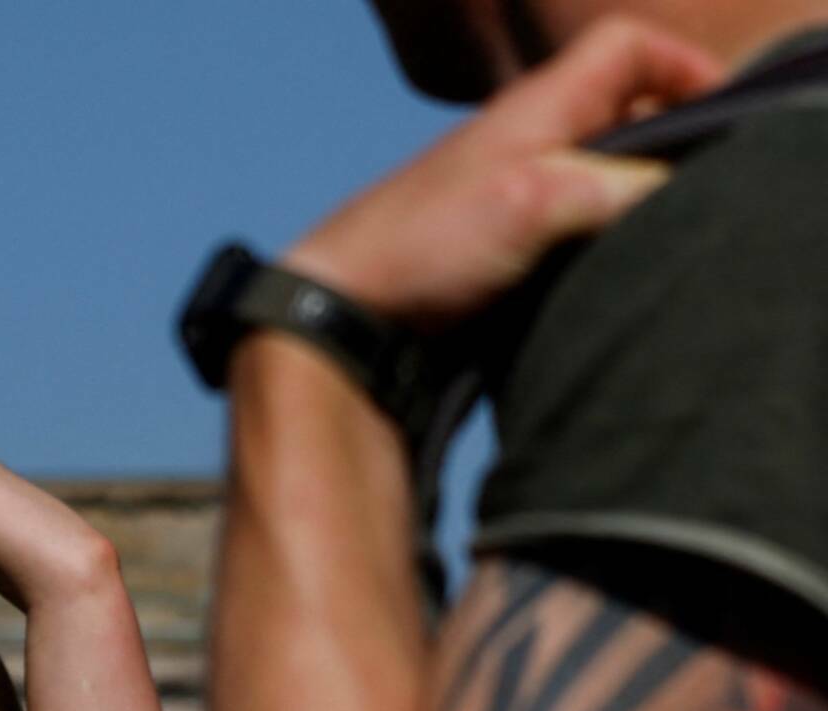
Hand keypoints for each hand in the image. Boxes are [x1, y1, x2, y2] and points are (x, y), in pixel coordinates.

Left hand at [286, 18, 722, 330]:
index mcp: (536, 108)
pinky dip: (589, 245)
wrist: (340, 316)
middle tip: (689, 192)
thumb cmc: (420, 247)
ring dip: (626, 204)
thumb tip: (672, 189)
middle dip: (664, 145)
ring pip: (594, 178)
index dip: (680, 67)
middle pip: (621, 116)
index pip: (625, 49)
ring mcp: (508, 196)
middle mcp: (523, 142)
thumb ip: (616, 184)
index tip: (716, 116)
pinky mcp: (493, 250)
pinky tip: (596, 278)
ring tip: (645, 242)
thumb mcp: (535, 201)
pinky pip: (563, 231)